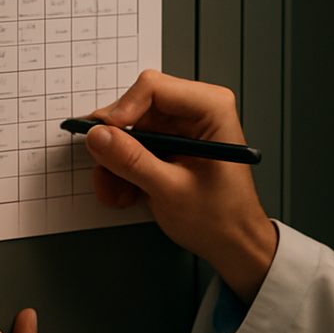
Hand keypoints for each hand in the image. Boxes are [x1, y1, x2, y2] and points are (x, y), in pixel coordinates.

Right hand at [86, 70, 277, 303]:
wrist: (234, 244)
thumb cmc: (223, 218)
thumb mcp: (171, 191)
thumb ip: (132, 161)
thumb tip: (99, 136)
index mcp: (211, 109)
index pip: (153, 88)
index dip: (122, 110)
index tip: (103, 136)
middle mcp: (196, 112)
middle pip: (135, 109)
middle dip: (116, 144)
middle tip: (103, 170)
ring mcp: (180, 129)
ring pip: (128, 132)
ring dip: (115, 164)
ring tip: (115, 193)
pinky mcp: (169, 147)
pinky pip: (133, 149)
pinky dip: (123, 171)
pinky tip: (126, 194)